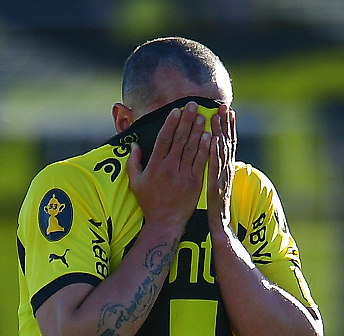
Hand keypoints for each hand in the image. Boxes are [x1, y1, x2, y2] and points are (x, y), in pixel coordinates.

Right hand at [127, 101, 210, 232]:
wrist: (165, 222)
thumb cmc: (150, 202)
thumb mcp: (136, 182)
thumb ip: (134, 162)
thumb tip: (134, 145)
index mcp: (154, 166)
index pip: (163, 139)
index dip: (170, 123)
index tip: (175, 111)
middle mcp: (169, 168)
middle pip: (179, 139)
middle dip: (186, 120)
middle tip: (192, 105)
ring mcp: (183, 175)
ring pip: (192, 148)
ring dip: (197, 130)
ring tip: (202, 116)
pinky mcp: (195, 182)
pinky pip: (201, 162)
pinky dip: (205, 149)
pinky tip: (210, 136)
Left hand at [207, 104, 236, 229]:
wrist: (219, 230)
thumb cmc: (214, 209)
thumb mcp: (216, 186)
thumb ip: (216, 170)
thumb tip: (213, 157)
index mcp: (225, 170)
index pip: (227, 144)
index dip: (228, 128)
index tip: (227, 111)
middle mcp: (226, 172)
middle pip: (227, 144)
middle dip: (226, 125)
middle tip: (224, 107)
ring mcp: (222, 180)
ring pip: (222, 154)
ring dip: (220, 134)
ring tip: (217, 118)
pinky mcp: (216, 188)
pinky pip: (215, 169)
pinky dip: (214, 154)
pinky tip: (212, 141)